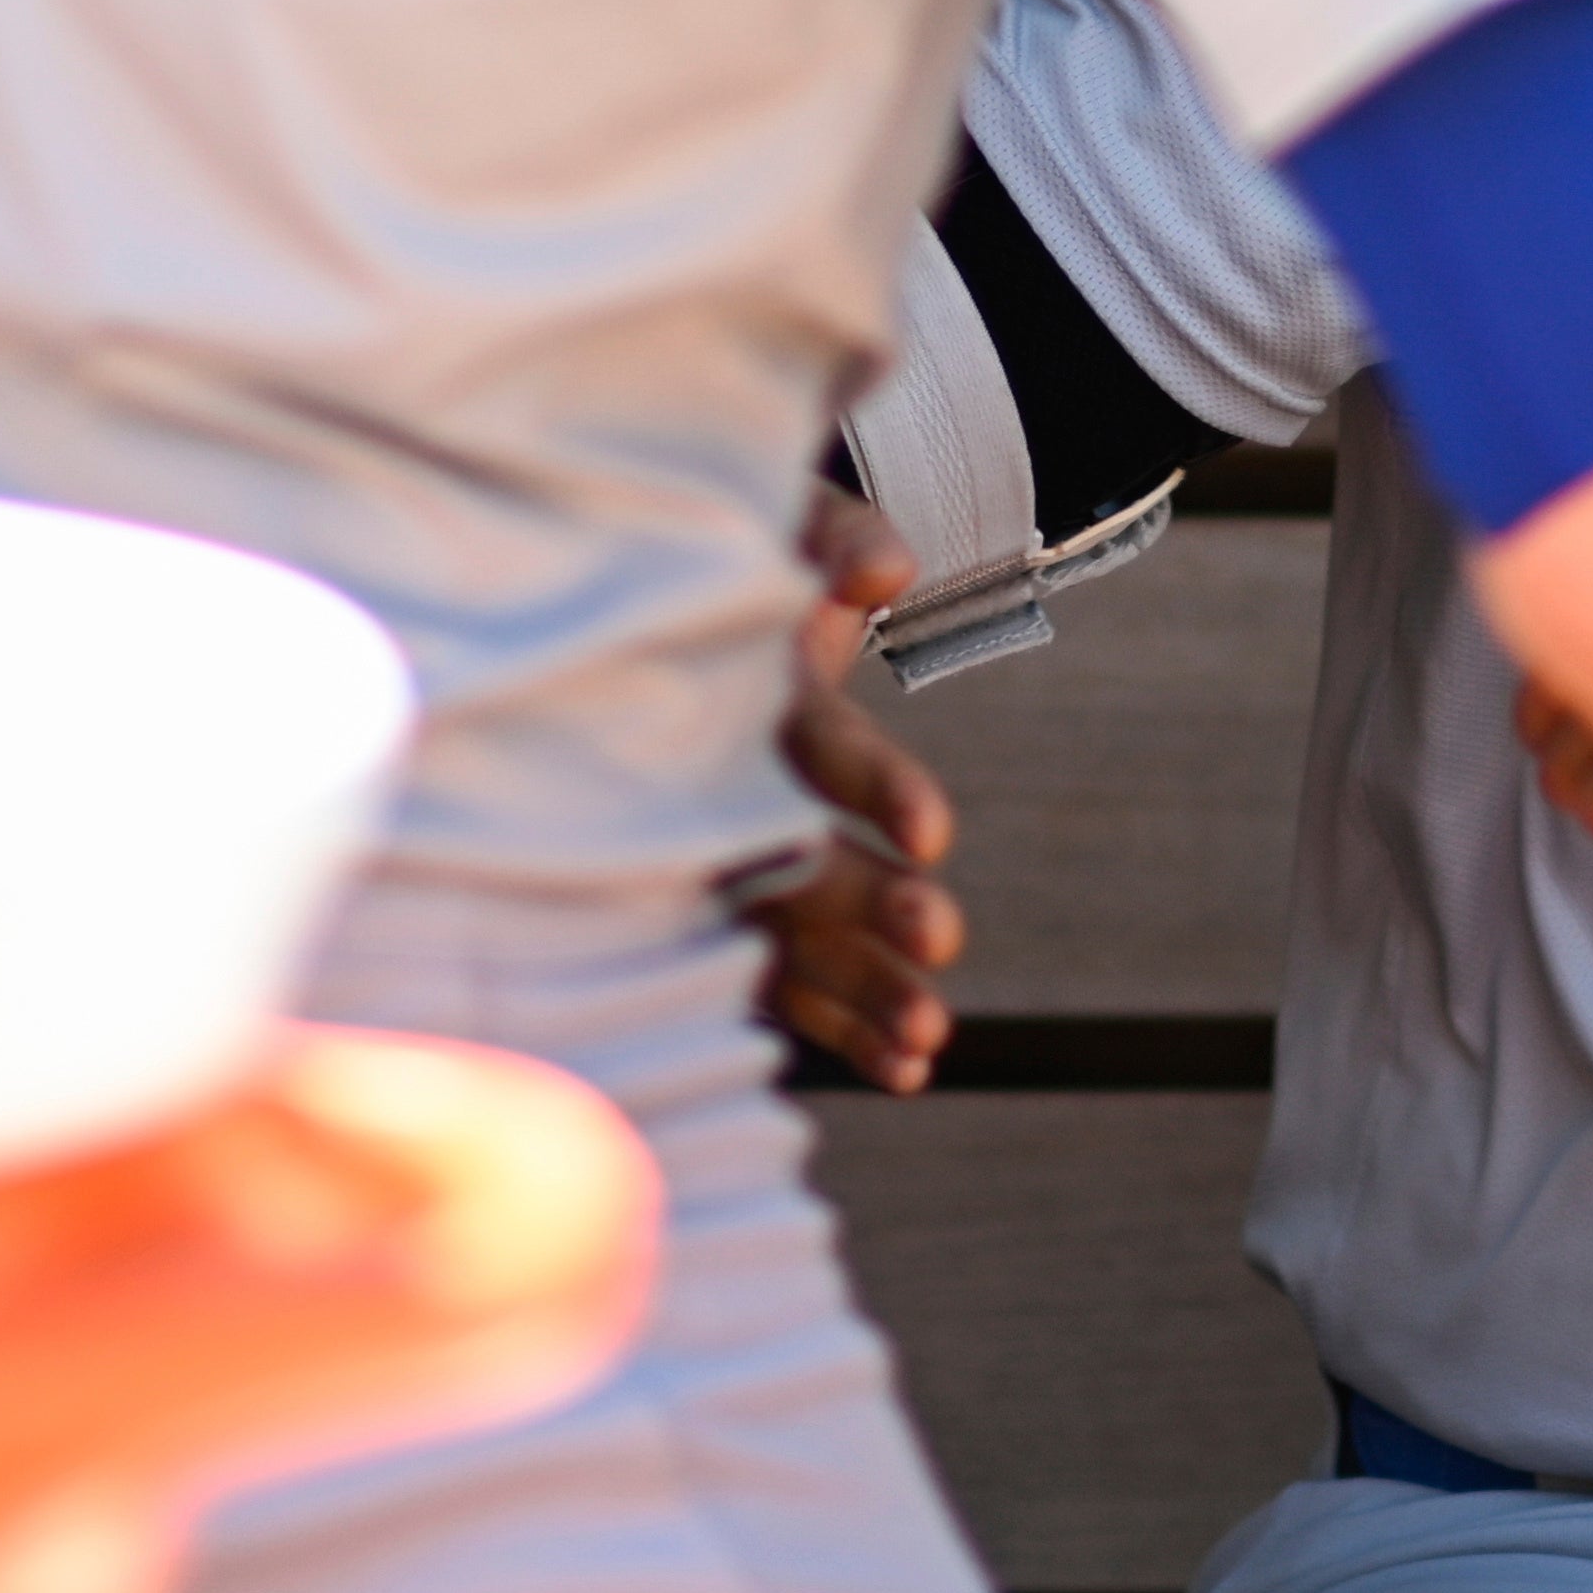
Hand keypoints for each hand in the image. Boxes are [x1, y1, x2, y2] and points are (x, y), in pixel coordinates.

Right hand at [745, 483, 965, 1091]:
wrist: (651, 598)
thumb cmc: (737, 560)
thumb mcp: (782, 523)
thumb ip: (838, 535)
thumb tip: (888, 567)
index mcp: (729, 693)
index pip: (810, 743)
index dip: (870, 781)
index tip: (937, 835)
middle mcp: (705, 785)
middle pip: (783, 862)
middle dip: (861, 906)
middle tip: (942, 940)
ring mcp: (704, 855)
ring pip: (779, 937)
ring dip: (856, 990)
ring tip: (932, 1037)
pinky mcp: (721, 903)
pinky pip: (773, 977)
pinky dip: (838, 1024)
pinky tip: (910, 1070)